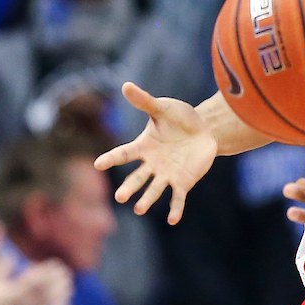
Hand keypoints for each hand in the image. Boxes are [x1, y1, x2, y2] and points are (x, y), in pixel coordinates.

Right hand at [94, 83, 217, 224]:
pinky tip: (173, 220)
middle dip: (129, 187)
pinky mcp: (183, 181)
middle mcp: (152, 163)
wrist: (205, 130)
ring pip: (154, 189)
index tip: (98, 163)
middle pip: (138, 177)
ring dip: (147, 200)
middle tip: (119, 197)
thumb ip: (144, 102)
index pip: (124, 153)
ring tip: (138, 209)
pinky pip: (178, 197)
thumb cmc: (180, 118)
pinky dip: (175, 208)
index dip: (112, 158)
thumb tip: (125, 85)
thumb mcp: (163, 108)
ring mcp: (167, 174)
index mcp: (143, 146)